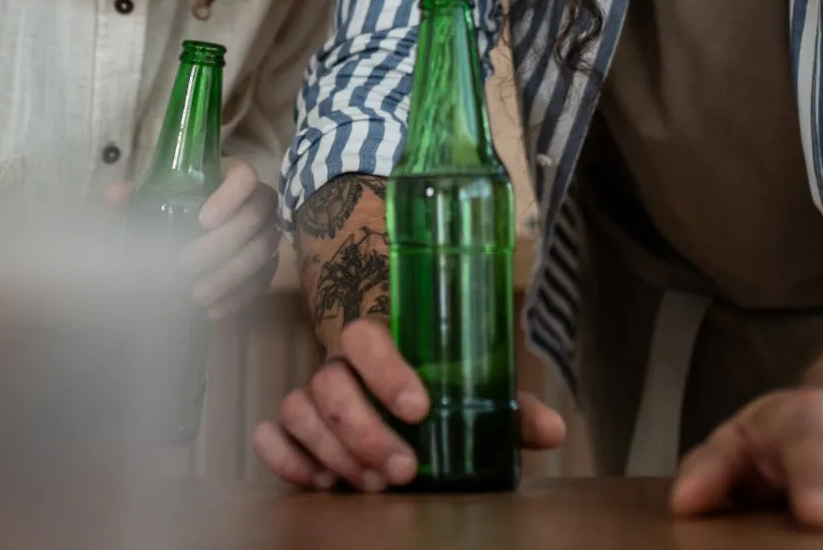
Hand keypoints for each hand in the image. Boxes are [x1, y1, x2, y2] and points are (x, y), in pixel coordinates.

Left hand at [103, 158, 280, 317]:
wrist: (203, 225)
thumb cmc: (182, 204)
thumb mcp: (161, 196)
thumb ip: (139, 195)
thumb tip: (113, 196)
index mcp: (233, 175)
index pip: (245, 177)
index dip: (229, 198)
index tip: (202, 220)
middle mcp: (259, 201)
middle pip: (254, 219)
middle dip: (220, 246)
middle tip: (185, 265)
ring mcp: (267, 233)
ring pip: (261, 253)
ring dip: (230, 276)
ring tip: (197, 294)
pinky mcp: (268, 264)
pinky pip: (263, 281)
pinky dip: (238, 297)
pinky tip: (213, 310)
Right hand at [251, 319, 564, 491]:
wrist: (397, 400)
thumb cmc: (437, 396)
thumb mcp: (475, 399)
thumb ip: (509, 411)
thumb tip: (552, 430)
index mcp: (381, 341)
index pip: (365, 336)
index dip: (386, 370)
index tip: (419, 409)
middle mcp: (338, 365)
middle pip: (330, 383)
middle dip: (365, 431)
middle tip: (403, 471)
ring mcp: (309, 396)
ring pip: (299, 410)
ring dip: (334, 451)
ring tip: (373, 485)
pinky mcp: (290, 429)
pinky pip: (270, 434)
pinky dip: (286, 458)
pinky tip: (319, 482)